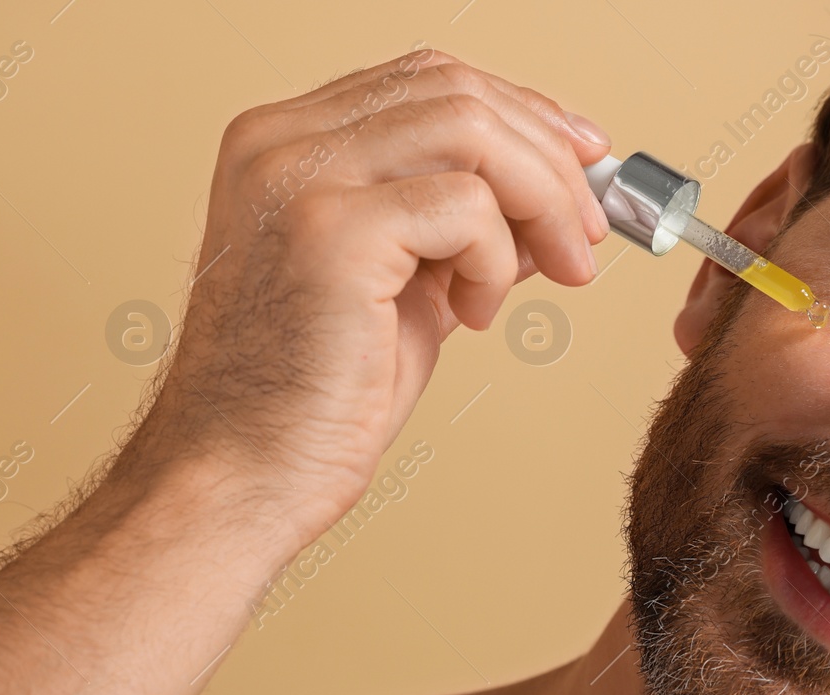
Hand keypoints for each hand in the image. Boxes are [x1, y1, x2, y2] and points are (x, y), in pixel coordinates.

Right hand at [125, 46, 611, 550]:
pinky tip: (473, 314)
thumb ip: (467, 236)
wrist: (241, 478)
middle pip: (457, 90)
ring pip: (472, 130)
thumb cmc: (311, 402)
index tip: (584, 158)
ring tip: (552, 272)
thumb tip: (554, 207)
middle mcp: (281, 142)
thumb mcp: (409, 292)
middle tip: (588, 233)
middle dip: (550, 157)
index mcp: (287, 144)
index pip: (428, 81)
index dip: (523, 112)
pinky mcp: (331, 231)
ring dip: (541, 201)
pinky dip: (497, 259)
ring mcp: (300, 178)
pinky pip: (466, 206)